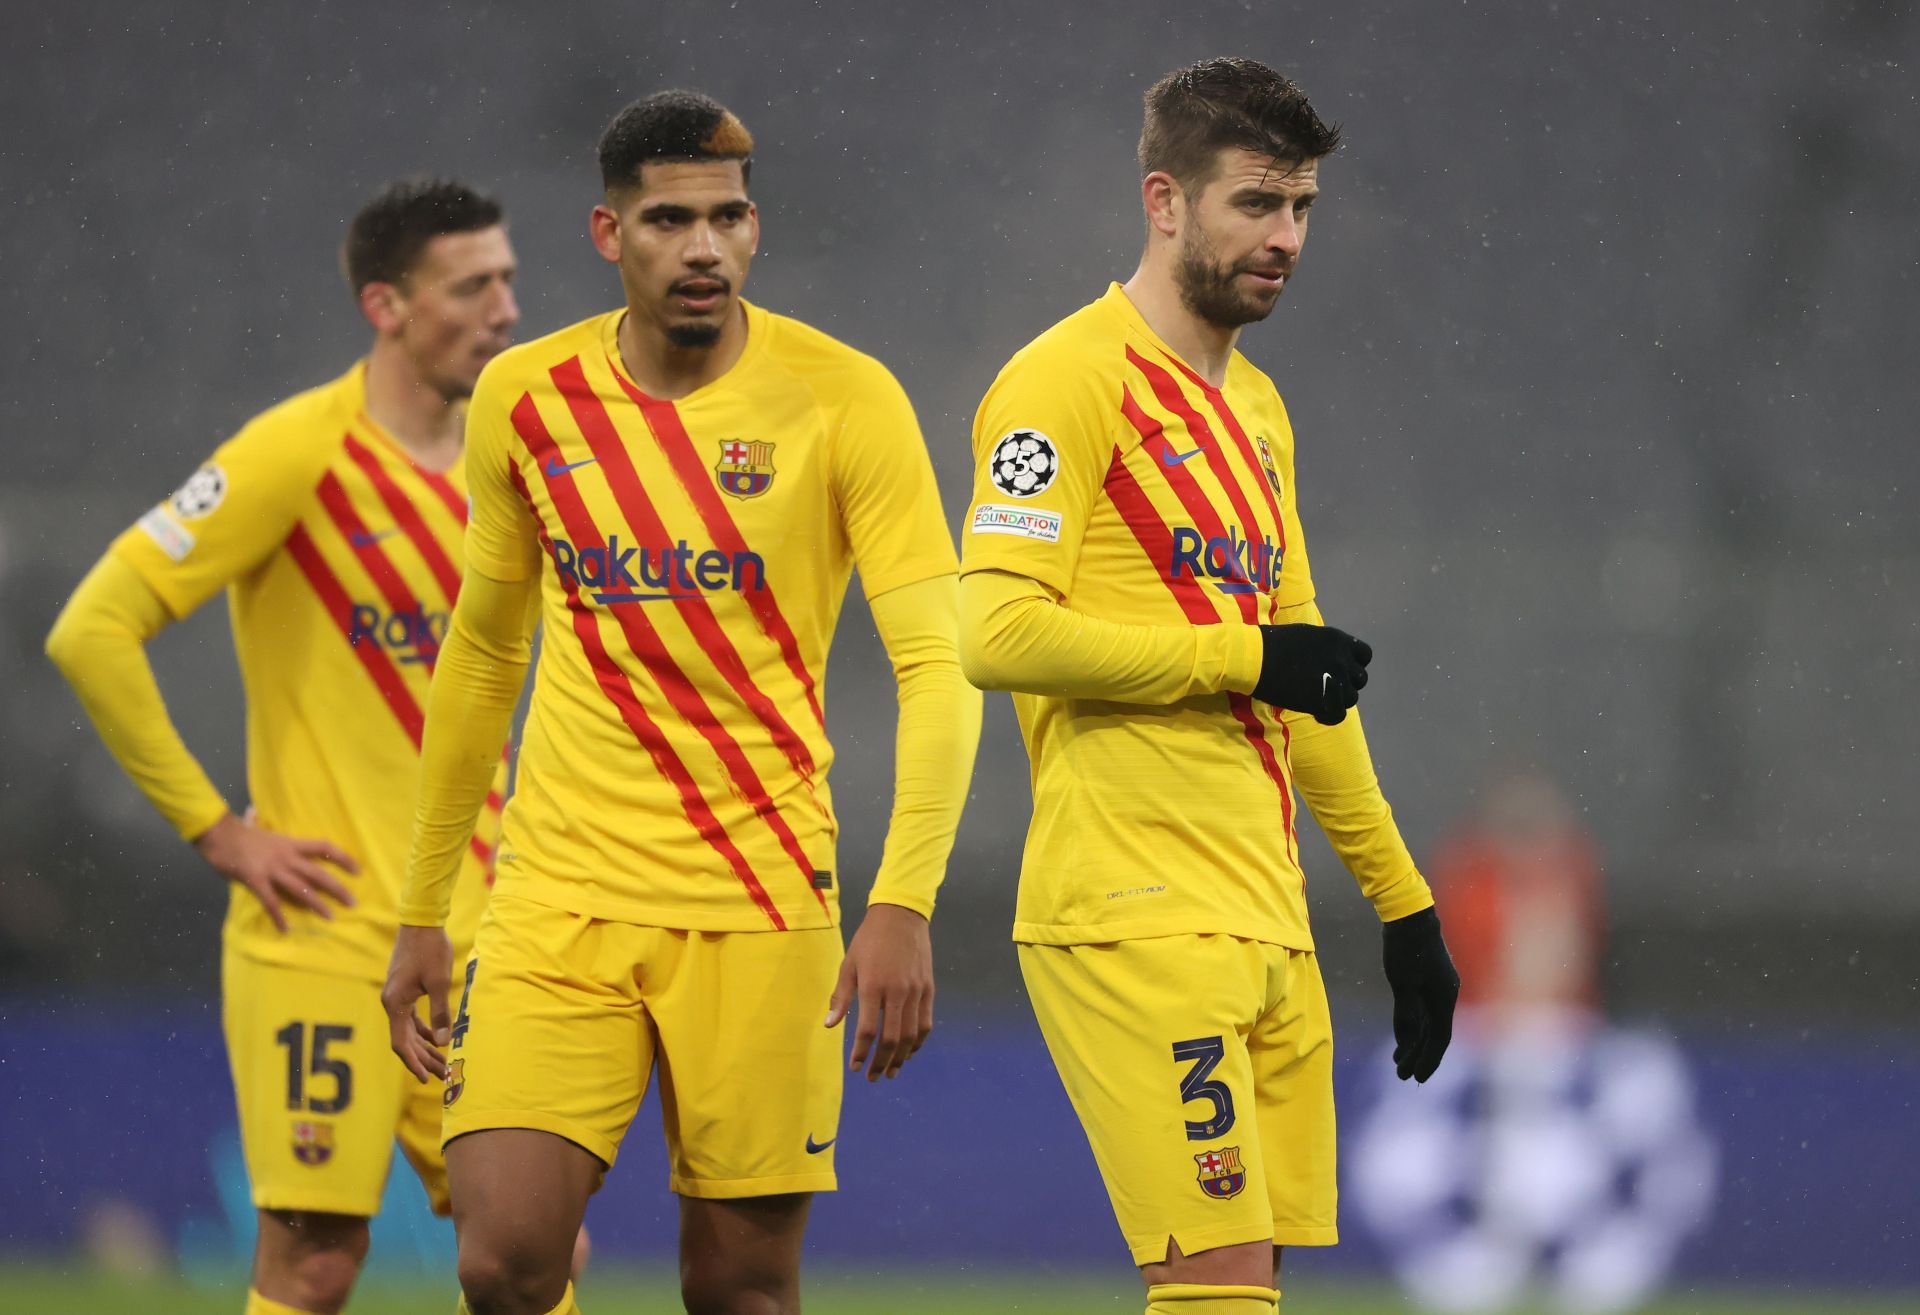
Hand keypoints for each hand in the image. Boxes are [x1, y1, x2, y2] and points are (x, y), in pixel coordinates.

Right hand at [192, 811, 357, 932]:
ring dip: (316, 904)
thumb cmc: (241, 833)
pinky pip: (271, 901)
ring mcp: (272, 869)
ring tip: (330, 916)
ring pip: (301, 889)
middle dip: (337, 888)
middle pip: (318, 873)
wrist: (218, 833)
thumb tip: (274, 829)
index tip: (358, 870)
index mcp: (291, 844)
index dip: (343, 858)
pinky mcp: (256, 881)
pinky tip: (285, 928)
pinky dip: (278, 916)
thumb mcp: (266, 832)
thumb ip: (278, 839)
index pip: (324, 847)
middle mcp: (286, 857)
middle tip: (353, 902)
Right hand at [382, 924, 454, 1083]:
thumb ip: (440, 1012)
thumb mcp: (440, 981)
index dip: (413, 1062)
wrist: (421, 922)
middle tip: (444, 1077)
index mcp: (395, 1003)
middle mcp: (391, 1003)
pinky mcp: (404, 991)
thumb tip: (443, 1042)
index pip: (401, 1043)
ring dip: (425, 1047)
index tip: (426, 1079)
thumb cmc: (431, 949)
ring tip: (443, 1064)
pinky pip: (412, 1019)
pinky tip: (436, 1041)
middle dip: (425, 1059)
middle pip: (406, 1040)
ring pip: (410, 1030)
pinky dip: (424, 1031)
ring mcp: (397, 997)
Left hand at [825, 903, 933, 1081]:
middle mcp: (897, 992)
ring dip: (900, 1058)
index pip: (868, 1030)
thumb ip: (841, 997)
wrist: (901, 916)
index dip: (861, 1052)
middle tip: (872, 1077)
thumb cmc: (869, 940)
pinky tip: (909, 1052)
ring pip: (911, 1035)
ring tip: (891, 1072)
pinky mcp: (928, 989)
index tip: (855, 1066)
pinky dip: (918, 1042)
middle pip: (891, 1038)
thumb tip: (830, 1025)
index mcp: (873, 986)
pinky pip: (926, 1023)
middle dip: (881, 1062)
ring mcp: (916, 992)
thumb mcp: (849, 964)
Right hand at [1251, 624, 1371, 724]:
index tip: (1340, 670)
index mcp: (1338, 639)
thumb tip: (1328, 659)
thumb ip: (1324, 647)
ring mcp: (1335, 680)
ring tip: (1318, 700)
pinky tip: (1315, 712)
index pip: (1365, 655)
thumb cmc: (1271, 644)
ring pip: (1351, 698)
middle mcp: (1342, 659)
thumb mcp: (1305, 635)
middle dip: (1346, 684)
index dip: (1355, 664)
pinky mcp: (1322, 700)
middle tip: (1326, 688)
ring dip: (1337, 700)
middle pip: (1360, 679)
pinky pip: (1338, 715)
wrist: (1253, 659)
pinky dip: (1329, 716)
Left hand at [1381, 906, 1459, 1081]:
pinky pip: (1422, 1011)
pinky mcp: (1427, 981)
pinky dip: (1412, 1026)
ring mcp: (1437, 988)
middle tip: (1402, 1076)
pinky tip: (1401, 1040)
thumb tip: (1409, 1037)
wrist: (1409, 915)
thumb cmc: (1405, 947)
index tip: (1417, 1077)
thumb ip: (1407, 1011)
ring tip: (1398, 1063)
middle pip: (1434, 1034)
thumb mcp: (1402, 981)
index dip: (1429, 1059)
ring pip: (1427, 1024)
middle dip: (1419, 1056)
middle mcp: (1445, 995)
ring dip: (1414, 1044)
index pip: (1439, 1038)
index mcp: (1444, 997)